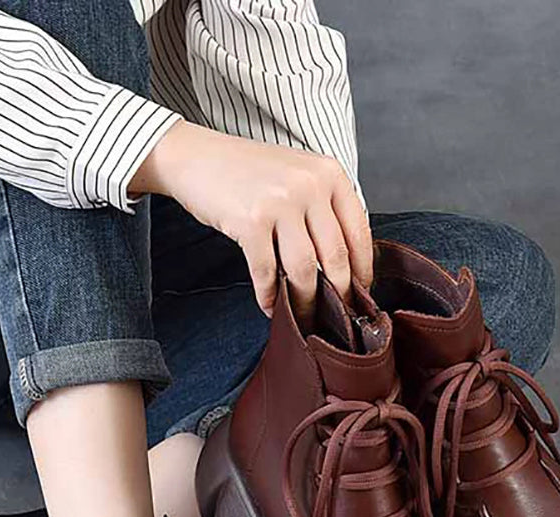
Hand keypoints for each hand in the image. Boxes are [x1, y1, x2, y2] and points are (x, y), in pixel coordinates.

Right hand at [130, 120, 372, 325]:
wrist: (197, 157)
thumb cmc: (248, 173)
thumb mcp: (298, 175)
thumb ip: (323, 207)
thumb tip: (343, 263)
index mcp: (329, 173)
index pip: (359, 232)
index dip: (362, 271)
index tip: (360, 293)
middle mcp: (309, 185)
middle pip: (335, 256)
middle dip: (338, 294)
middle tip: (336, 316)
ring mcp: (280, 203)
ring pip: (304, 269)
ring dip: (303, 301)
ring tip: (302, 316)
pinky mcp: (251, 221)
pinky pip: (267, 272)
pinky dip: (269, 295)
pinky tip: (270, 305)